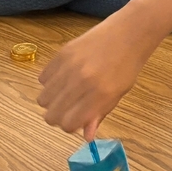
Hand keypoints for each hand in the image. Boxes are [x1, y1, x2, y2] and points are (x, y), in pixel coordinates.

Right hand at [37, 15, 153, 138]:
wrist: (128, 33)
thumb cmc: (127, 66)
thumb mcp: (118, 94)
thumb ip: (99, 114)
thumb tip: (86, 137)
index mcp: (100, 96)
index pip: (69, 124)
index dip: (70, 126)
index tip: (75, 121)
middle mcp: (82, 82)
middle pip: (52, 115)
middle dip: (58, 118)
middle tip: (68, 109)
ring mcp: (70, 67)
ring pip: (43, 98)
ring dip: (52, 101)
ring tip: (65, 94)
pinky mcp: (62, 53)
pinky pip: (42, 78)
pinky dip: (49, 83)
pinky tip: (63, 78)